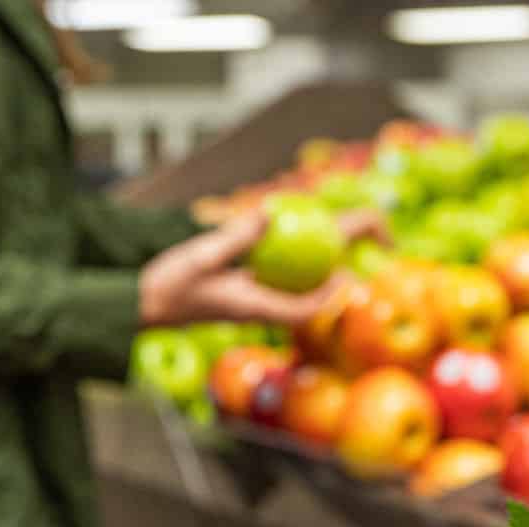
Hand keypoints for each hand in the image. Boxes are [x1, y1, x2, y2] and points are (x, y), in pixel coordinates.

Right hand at [139, 208, 386, 328]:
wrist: (148, 303)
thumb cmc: (170, 286)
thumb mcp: (199, 258)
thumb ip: (234, 239)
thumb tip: (269, 215)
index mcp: (255, 306)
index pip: (303, 309)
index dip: (330, 297)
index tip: (348, 278)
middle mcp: (263, 304)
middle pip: (315, 287)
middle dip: (347, 265)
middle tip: (381, 240)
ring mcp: (258, 296)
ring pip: (304, 278)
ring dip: (330, 256)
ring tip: (358, 230)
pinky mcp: (250, 287)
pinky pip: (286, 272)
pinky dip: (303, 252)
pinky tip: (311, 231)